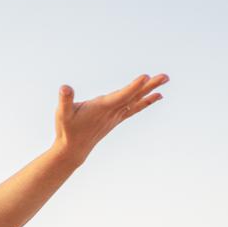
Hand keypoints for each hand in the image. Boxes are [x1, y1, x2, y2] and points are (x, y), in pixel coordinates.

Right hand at [53, 72, 168, 157]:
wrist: (73, 149)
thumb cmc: (67, 129)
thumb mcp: (62, 114)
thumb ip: (65, 100)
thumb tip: (65, 88)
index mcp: (102, 107)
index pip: (121, 96)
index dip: (133, 87)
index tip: (146, 77)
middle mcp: (113, 111)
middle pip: (134, 96)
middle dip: (150, 85)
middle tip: (165, 76)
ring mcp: (116, 115)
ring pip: (137, 100)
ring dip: (151, 90)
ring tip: (165, 80)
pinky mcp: (116, 118)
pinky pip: (135, 108)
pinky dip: (147, 101)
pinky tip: (157, 96)